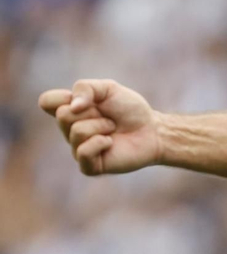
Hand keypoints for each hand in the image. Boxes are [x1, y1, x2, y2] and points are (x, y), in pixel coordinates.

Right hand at [38, 79, 163, 175]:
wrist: (153, 130)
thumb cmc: (130, 110)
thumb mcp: (108, 88)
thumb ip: (85, 88)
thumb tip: (72, 106)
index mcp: (70, 111)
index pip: (46, 101)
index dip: (63, 98)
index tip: (86, 100)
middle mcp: (70, 130)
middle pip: (62, 115)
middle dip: (92, 112)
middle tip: (108, 117)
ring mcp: (78, 149)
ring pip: (76, 132)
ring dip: (101, 126)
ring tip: (112, 129)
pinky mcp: (90, 166)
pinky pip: (83, 152)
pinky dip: (100, 143)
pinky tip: (111, 143)